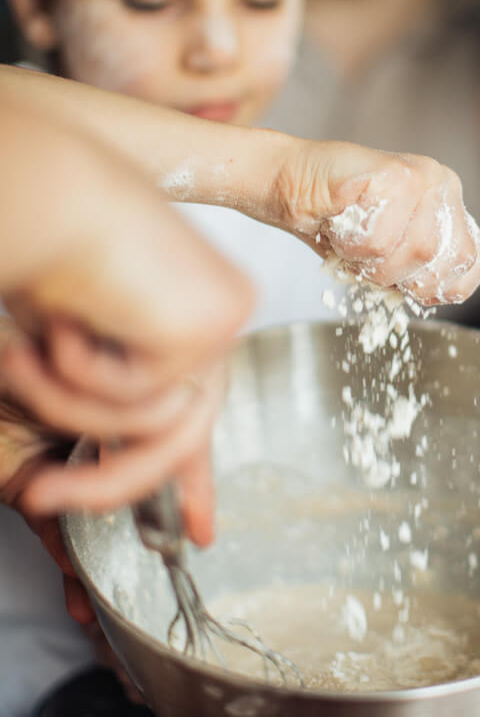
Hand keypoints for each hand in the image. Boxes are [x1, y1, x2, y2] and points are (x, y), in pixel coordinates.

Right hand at [0, 131, 252, 533]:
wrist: (39, 186)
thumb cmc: (42, 249)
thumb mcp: (68, 350)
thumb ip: (94, 408)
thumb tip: (81, 478)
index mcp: (188, 323)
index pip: (196, 414)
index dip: (194, 477)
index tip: (201, 531)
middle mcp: (215, 323)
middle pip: (182, 436)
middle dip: (104, 484)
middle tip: (39, 503)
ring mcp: (220, 322)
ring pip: (154, 427)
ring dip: (65, 404)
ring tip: (21, 357)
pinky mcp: (211, 323)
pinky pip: (137, 398)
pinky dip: (76, 371)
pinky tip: (65, 318)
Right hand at [266, 140, 479, 306]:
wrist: (290, 183)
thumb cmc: (336, 222)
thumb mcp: (390, 256)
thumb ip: (423, 269)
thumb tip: (446, 291)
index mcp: (448, 204)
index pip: (476, 259)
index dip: (441, 286)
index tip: (406, 283)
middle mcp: (442, 185)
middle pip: (446, 263)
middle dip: (402, 278)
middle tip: (370, 261)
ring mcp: (422, 175)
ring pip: (417, 252)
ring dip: (373, 263)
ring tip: (353, 241)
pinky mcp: (393, 173)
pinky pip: (381, 240)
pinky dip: (353, 247)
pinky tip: (341, 224)